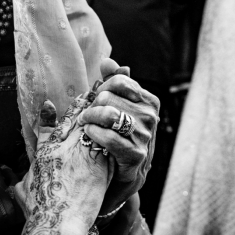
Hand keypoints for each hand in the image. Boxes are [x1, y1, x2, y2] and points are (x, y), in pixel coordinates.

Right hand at [14, 99, 111, 234]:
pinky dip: (115, 133)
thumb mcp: (23, 191)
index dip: (56, 113)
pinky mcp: (99, 164)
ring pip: (94, 127)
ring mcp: (81, 154)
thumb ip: (18, 184)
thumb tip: (12, 186)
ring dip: (103, 114)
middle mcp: (62, 148)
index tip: (58, 102)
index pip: (50, 127)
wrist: (57, 219)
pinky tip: (122, 125)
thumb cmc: (39, 211)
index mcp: (43, 152)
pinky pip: (109, 143)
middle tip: (94, 89)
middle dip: (85, 105)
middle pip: (76, 120)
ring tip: (110, 100)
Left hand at [76, 58, 159, 215]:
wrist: (123, 173)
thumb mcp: (118, 107)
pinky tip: (88, 134)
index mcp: (149, 101)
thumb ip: (113, 82)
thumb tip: (106, 61)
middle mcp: (150, 116)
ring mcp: (145, 136)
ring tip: (84, 123)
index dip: (100, 89)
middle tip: (86, 115)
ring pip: (108, 115)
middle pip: (108, 97)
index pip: (119, 81)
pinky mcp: (135, 155)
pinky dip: (93, 133)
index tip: (95, 100)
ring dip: (89, 118)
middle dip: (92, 105)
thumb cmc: (118, 134)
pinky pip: (109, 137)